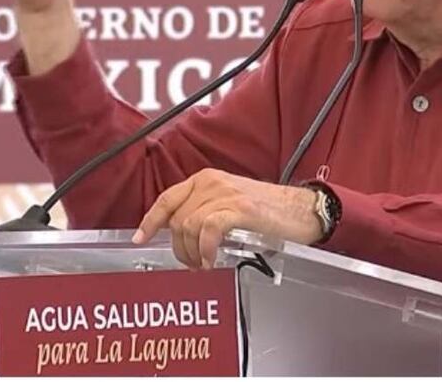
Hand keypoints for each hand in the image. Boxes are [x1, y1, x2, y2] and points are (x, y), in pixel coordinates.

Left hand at [132, 169, 322, 269]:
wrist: (301, 211)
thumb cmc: (268, 212)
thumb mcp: (229, 204)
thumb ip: (204, 210)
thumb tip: (179, 233)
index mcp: (205, 179)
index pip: (167, 199)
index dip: (150, 221)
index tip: (140, 238)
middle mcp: (212, 182)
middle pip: (177, 219)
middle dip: (178, 248)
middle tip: (191, 263)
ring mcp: (226, 194)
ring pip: (189, 226)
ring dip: (192, 252)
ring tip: (203, 263)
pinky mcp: (240, 209)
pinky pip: (208, 229)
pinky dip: (206, 249)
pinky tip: (211, 259)